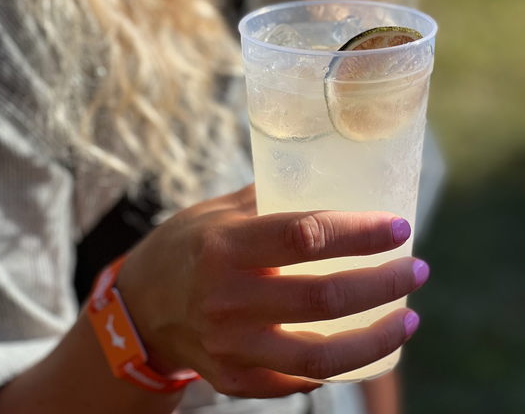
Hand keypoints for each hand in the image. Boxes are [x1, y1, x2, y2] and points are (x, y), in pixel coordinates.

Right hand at [117, 185, 426, 397]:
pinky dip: (340, 366)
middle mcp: (227, 300)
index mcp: (224, 247)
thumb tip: (325, 177)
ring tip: (409, 317)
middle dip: (384, 284)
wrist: (140, 306)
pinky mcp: (235, 379)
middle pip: (324, 298)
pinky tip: (362, 346)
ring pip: (322, 356)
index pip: (305, 237)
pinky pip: (299, 380)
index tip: (398, 228)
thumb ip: (269, 197)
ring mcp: (231, 347)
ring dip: (378, 338)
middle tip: (417, 269)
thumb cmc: (185, 247)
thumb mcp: (217, 211)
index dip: (359, 233)